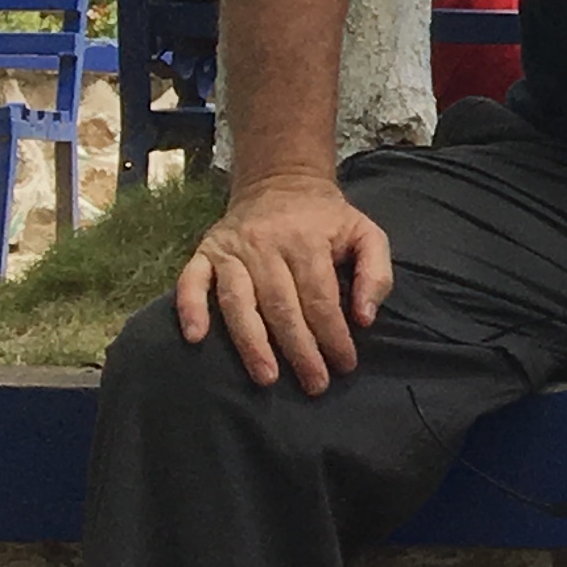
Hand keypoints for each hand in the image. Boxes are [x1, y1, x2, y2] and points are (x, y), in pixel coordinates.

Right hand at [178, 172, 391, 393]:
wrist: (280, 182)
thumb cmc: (327, 219)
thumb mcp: (366, 233)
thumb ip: (376, 273)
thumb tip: (364, 318)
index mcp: (307, 241)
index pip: (320, 297)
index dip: (333, 334)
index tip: (344, 364)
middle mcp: (265, 245)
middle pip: (281, 306)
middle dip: (299, 350)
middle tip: (314, 384)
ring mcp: (231, 249)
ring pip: (239, 302)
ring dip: (251, 343)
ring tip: (266, 377)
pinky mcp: (205, 251)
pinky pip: (191, 281)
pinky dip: (190, 308)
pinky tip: (195, 338)